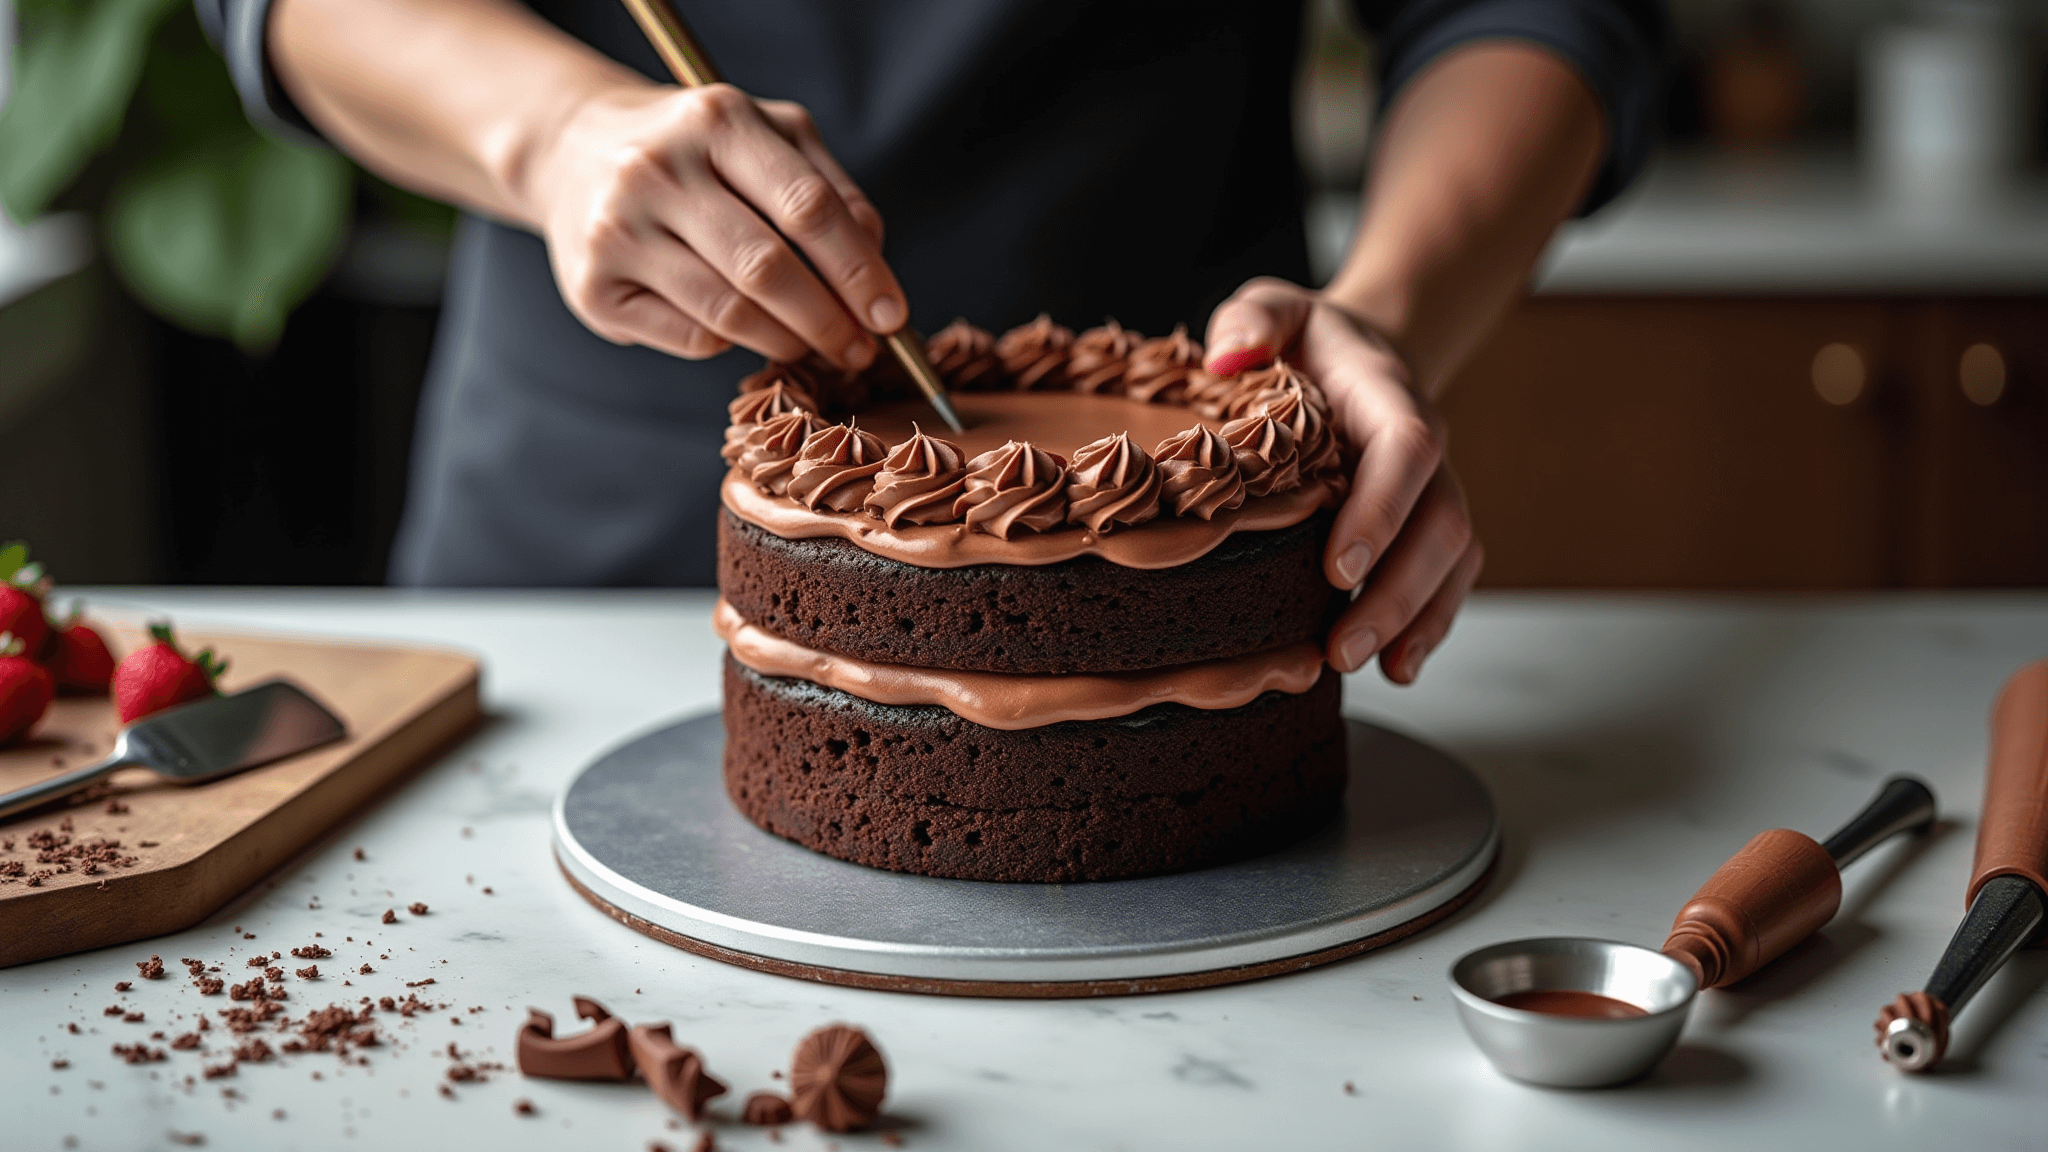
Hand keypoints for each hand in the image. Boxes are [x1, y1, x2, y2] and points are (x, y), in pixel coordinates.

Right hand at [528, 83, 906, 369]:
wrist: (574, 150)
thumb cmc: (695, 151)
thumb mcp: (766, 138)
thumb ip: (829, 189)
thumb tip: (874, 262)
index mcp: (716, 120)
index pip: (806, 207)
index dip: (859, 271)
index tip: (892, 316)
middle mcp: (657, 170)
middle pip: (768, 268)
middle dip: (829, 321)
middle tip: (861, 350)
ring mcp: (617, 230)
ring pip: (729, 314)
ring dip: (788, 343)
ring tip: (815, 348)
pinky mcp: (593, 288)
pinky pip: (691, 336)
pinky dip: (733, 344)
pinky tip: (745, 331)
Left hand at [1205, 278, 1482, 683]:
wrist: (1356, 353)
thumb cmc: (1306, 339)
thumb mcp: (1274, 307)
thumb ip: (1252, 319)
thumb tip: (1225, 357)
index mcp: (1387, 396)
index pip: (1406, 450)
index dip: (1381, 509)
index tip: (1338, 567)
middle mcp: (1424, 449)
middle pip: (1439, 522)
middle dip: (1395, 590)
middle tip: (1341, 645)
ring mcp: (1431, 491)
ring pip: (1450, 559)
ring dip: (1413, 618)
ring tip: (1363, 665)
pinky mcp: (1424, 527)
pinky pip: (1446, 578)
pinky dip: (1426, 625)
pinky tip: (1397, 669)